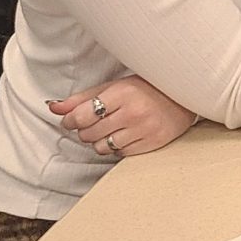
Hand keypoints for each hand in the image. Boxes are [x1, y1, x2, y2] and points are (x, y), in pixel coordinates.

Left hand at [49, 76, 195, 157]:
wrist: (186, 95)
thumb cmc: (147, 88)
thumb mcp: (115, 86)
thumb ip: (82, 98)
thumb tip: (53, 107)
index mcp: (122, 93)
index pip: (80, 116)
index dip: (70, 120)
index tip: (73, 119)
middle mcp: (134, 112)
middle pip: (88, 134)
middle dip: (86, 130)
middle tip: (96, 122)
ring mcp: (145, 129)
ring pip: (102, 147)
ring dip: (101, 140)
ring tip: (111, 129)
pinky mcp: (153, 143)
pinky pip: (120, 153)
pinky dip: (117, 146)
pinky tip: (126, 134)